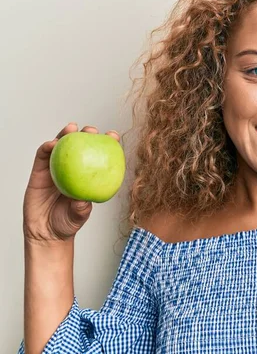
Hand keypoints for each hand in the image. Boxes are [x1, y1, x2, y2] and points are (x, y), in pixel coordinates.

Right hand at [23, 123, 120, 243]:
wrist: (45, 232)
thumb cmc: (66, 222)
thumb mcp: (78, 216)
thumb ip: (80, 208)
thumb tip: (83, 199)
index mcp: (87, 176)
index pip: (99, 156)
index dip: (107, 144)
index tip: (113, 136)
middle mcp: (73, 169)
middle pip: (80, 146)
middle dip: (87, 134)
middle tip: (91, 131)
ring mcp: (56, 168)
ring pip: (61, 146)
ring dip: (66, 134)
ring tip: (71, 129)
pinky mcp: (39, 171)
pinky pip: (42, 156)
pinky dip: (47, 147)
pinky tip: (52, 143)